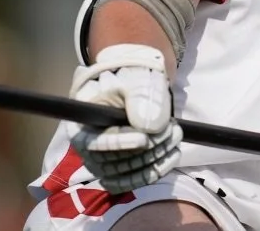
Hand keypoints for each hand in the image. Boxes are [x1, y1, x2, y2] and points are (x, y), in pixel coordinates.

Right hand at [67, 44, 181, 193]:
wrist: (140, 87)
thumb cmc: (132, 80)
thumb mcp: (136, 80)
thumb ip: (140, 98)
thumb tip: (147, 128)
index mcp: (83, 120)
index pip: (93, 142)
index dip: (118, 143)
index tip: (143, 139)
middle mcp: (87, 147)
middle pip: (112, 161)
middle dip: (146, 148)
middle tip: (172, 129)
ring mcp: (102, 162)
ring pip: (126, 172)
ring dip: (154, 157)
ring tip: (176, 134)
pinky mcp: (119, 172)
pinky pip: (135, 180)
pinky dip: (156, 170)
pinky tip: (173, 153)